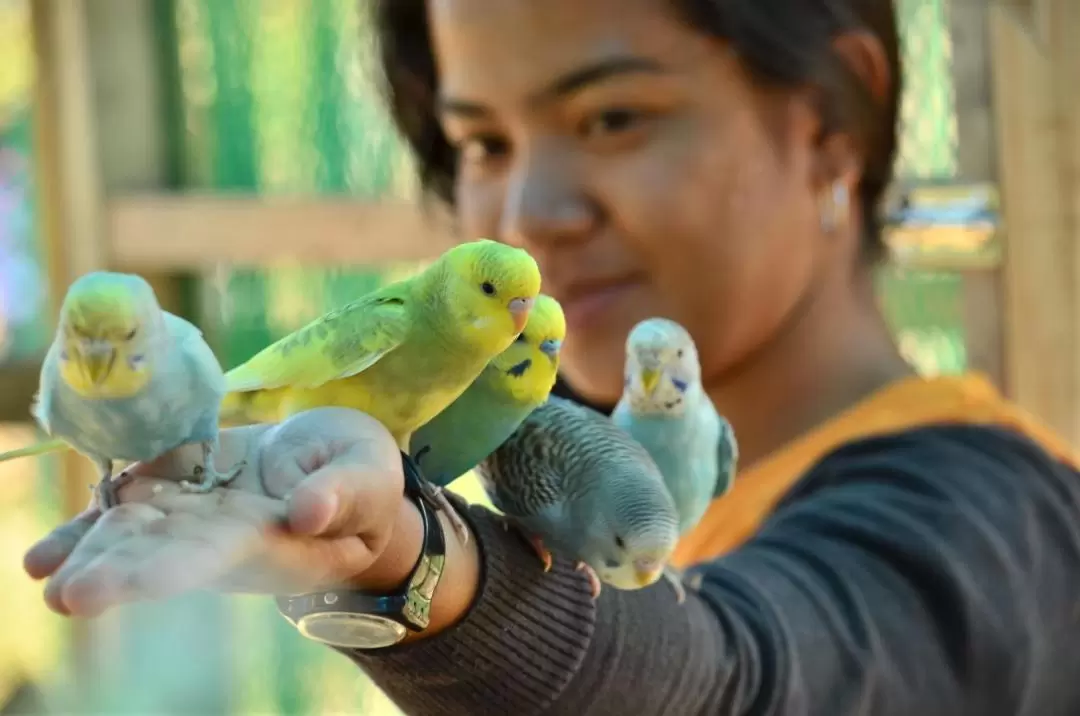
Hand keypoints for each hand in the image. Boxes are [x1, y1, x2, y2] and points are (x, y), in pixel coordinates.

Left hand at [23, 407, 476, 620]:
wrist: (336, 469)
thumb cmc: (364, 481)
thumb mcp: (369, 478)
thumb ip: (345, 493)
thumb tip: (307, 512)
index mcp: (276, 542)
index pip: (222, 554)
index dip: (176, 566)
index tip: (139, 582)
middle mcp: (226, 539)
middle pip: (167, 555)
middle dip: (119, 571)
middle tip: (66, 592)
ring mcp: (198, 516)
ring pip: (140, 533)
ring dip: (91, 549)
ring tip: (40, 565)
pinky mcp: (182, 488)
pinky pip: (132, 504)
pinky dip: (92, 521)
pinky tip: (50, 548)